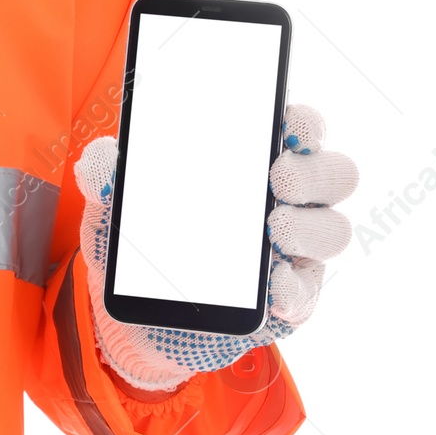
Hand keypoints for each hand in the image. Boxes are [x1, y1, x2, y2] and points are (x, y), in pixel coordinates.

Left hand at [75, 103, 358, 392]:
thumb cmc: (144, 241)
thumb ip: (108, 176)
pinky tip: (273, 285)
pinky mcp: (290, 297)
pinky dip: (294, 287)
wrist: (140, 312)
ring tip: (273, 228)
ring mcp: (295, 250)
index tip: (284, 124)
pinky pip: (308, 291)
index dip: (302, 123)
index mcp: (254, 164)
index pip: (300, 130)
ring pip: (331, 230)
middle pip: (335, 175)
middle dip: (314, 172)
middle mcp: (288, 201)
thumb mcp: (119, 205)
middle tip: (278, 177)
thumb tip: (100, 156)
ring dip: (309, 227)